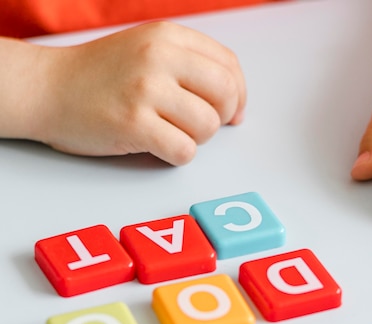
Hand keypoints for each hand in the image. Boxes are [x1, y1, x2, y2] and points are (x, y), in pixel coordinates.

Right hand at [31, 22, 245, 164]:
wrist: (48, 88)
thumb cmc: (101, 76)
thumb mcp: (148, 50)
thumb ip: (190, 66)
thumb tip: (236, 105)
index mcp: (167, 36)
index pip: (229, 65)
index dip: (238, 95)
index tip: (231, 112)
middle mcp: (159, 56)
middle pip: (225, 94)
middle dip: (221, 118)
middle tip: (200, 125)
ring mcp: (145, 89)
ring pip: (207, 126)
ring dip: (195, 138)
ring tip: (170, 131)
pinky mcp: (134, 123)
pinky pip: (184, 151)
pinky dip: (178, 156)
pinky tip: (159, 146)